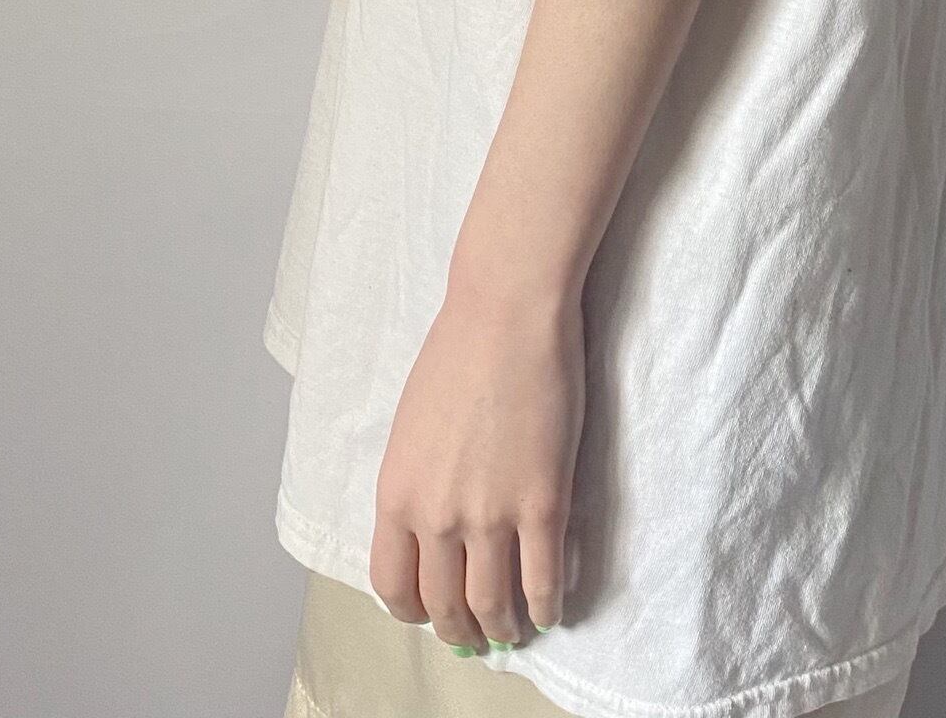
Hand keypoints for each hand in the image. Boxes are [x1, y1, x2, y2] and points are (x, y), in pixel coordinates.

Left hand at [369, 275, 583, 649]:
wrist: (506, 313)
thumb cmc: (457, 353)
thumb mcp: (411, 429)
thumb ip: (417, 484)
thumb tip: (434, 527)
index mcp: (396, 495)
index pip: (394, 585)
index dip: (414, 610)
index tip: (431, 612)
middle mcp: (436, 518)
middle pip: (445, 604)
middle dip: (462, 627)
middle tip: (477, 632)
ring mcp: (492, 515)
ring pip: (494, 603)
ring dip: (505, 627)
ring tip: (515, 629)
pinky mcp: (544, 503)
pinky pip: (544, 578)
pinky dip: (547, 604)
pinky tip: (551, 608)